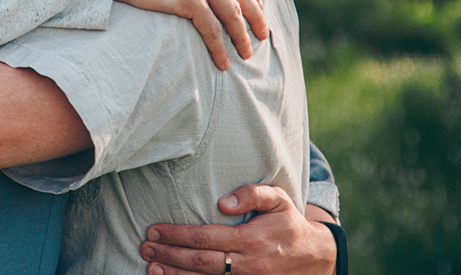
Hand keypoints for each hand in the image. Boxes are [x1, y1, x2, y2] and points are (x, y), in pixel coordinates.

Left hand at [140, 184, 335, 274]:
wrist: (315, 257)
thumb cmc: (288, 222)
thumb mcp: (278, 199)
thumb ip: (252, 193)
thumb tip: (223, 201)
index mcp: (252, 239)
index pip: (206, 237)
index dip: (178, 235)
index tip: (154, 230)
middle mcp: (248, 264)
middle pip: (201, 262)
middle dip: (169, 255)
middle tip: (145, 247)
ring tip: (151, 267)